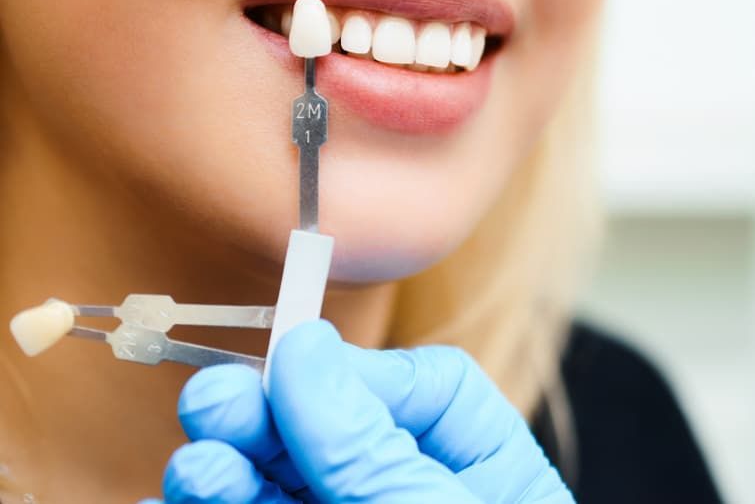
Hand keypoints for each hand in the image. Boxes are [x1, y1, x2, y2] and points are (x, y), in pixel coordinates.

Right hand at [150, 320, 571, 502]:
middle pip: (336, 434)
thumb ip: (371, 445)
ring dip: (232, 467)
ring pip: (286, 481)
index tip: (289, 366)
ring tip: (198, 465)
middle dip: (269, 416)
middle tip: (212, 403)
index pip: (424, 388)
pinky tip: (183, 495)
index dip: (351, 372)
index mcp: (487, 473)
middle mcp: (418, 493)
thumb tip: (306, 348)